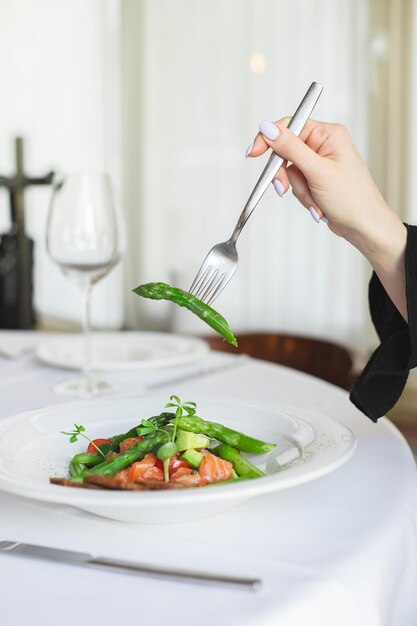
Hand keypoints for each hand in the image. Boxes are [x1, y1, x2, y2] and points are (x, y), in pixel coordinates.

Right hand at [246, 118, 407, 318]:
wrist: (364, 226)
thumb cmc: (352, 198)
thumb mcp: (317, 171)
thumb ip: (291, 148)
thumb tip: (267, 128)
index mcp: (328, 134)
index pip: (290, 126)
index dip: (270, 139)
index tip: (253, 153)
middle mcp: (323, 145)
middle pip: (286, 152)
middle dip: (286, 176)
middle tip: (283, 189)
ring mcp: (319, 163)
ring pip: (290, 173)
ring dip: (299, 192)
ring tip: (316, 204)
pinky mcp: (316, 179)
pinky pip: (297, 185)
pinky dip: (304, 198)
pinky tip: (318, 208)